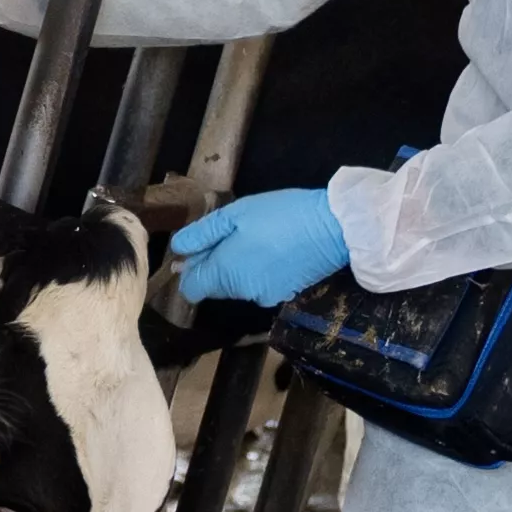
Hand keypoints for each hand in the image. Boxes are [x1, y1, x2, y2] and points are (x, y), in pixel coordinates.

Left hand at [168, 184, 352, 312]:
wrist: (334, 228)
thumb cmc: (280, 214)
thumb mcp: (235, 215)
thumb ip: (202, 234)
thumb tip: (177, 250)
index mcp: (225, 273)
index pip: (191, 289)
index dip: (189, 271)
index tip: (198, 251)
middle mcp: (242, 292)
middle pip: (214, 287)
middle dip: (215, 265)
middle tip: (230, 235)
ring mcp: (265, 296)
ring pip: (237, 286)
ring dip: (237, 268)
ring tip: (255, 239)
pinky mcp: (285, 295)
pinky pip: (259, 286)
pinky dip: (259, 272)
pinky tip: (273, 250)